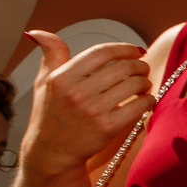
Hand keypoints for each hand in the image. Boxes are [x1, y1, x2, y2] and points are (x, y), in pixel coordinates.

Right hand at [22, 31, 150, 169]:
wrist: (51, 153)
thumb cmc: (50, 115)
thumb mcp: (44, 83)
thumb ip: (50, 56)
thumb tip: (38, 33)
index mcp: (61, 78)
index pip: (102, 52)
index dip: (124, 48)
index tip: (135, 50)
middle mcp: (76, 93)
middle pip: (123, 67)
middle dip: (139, 65)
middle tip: (142, 69)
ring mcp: (92, 111)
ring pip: (134, 84)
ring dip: (145, 82)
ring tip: (143, 84)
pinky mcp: (108, 128)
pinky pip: (139, 105)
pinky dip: (148, 100)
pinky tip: (145, 100)